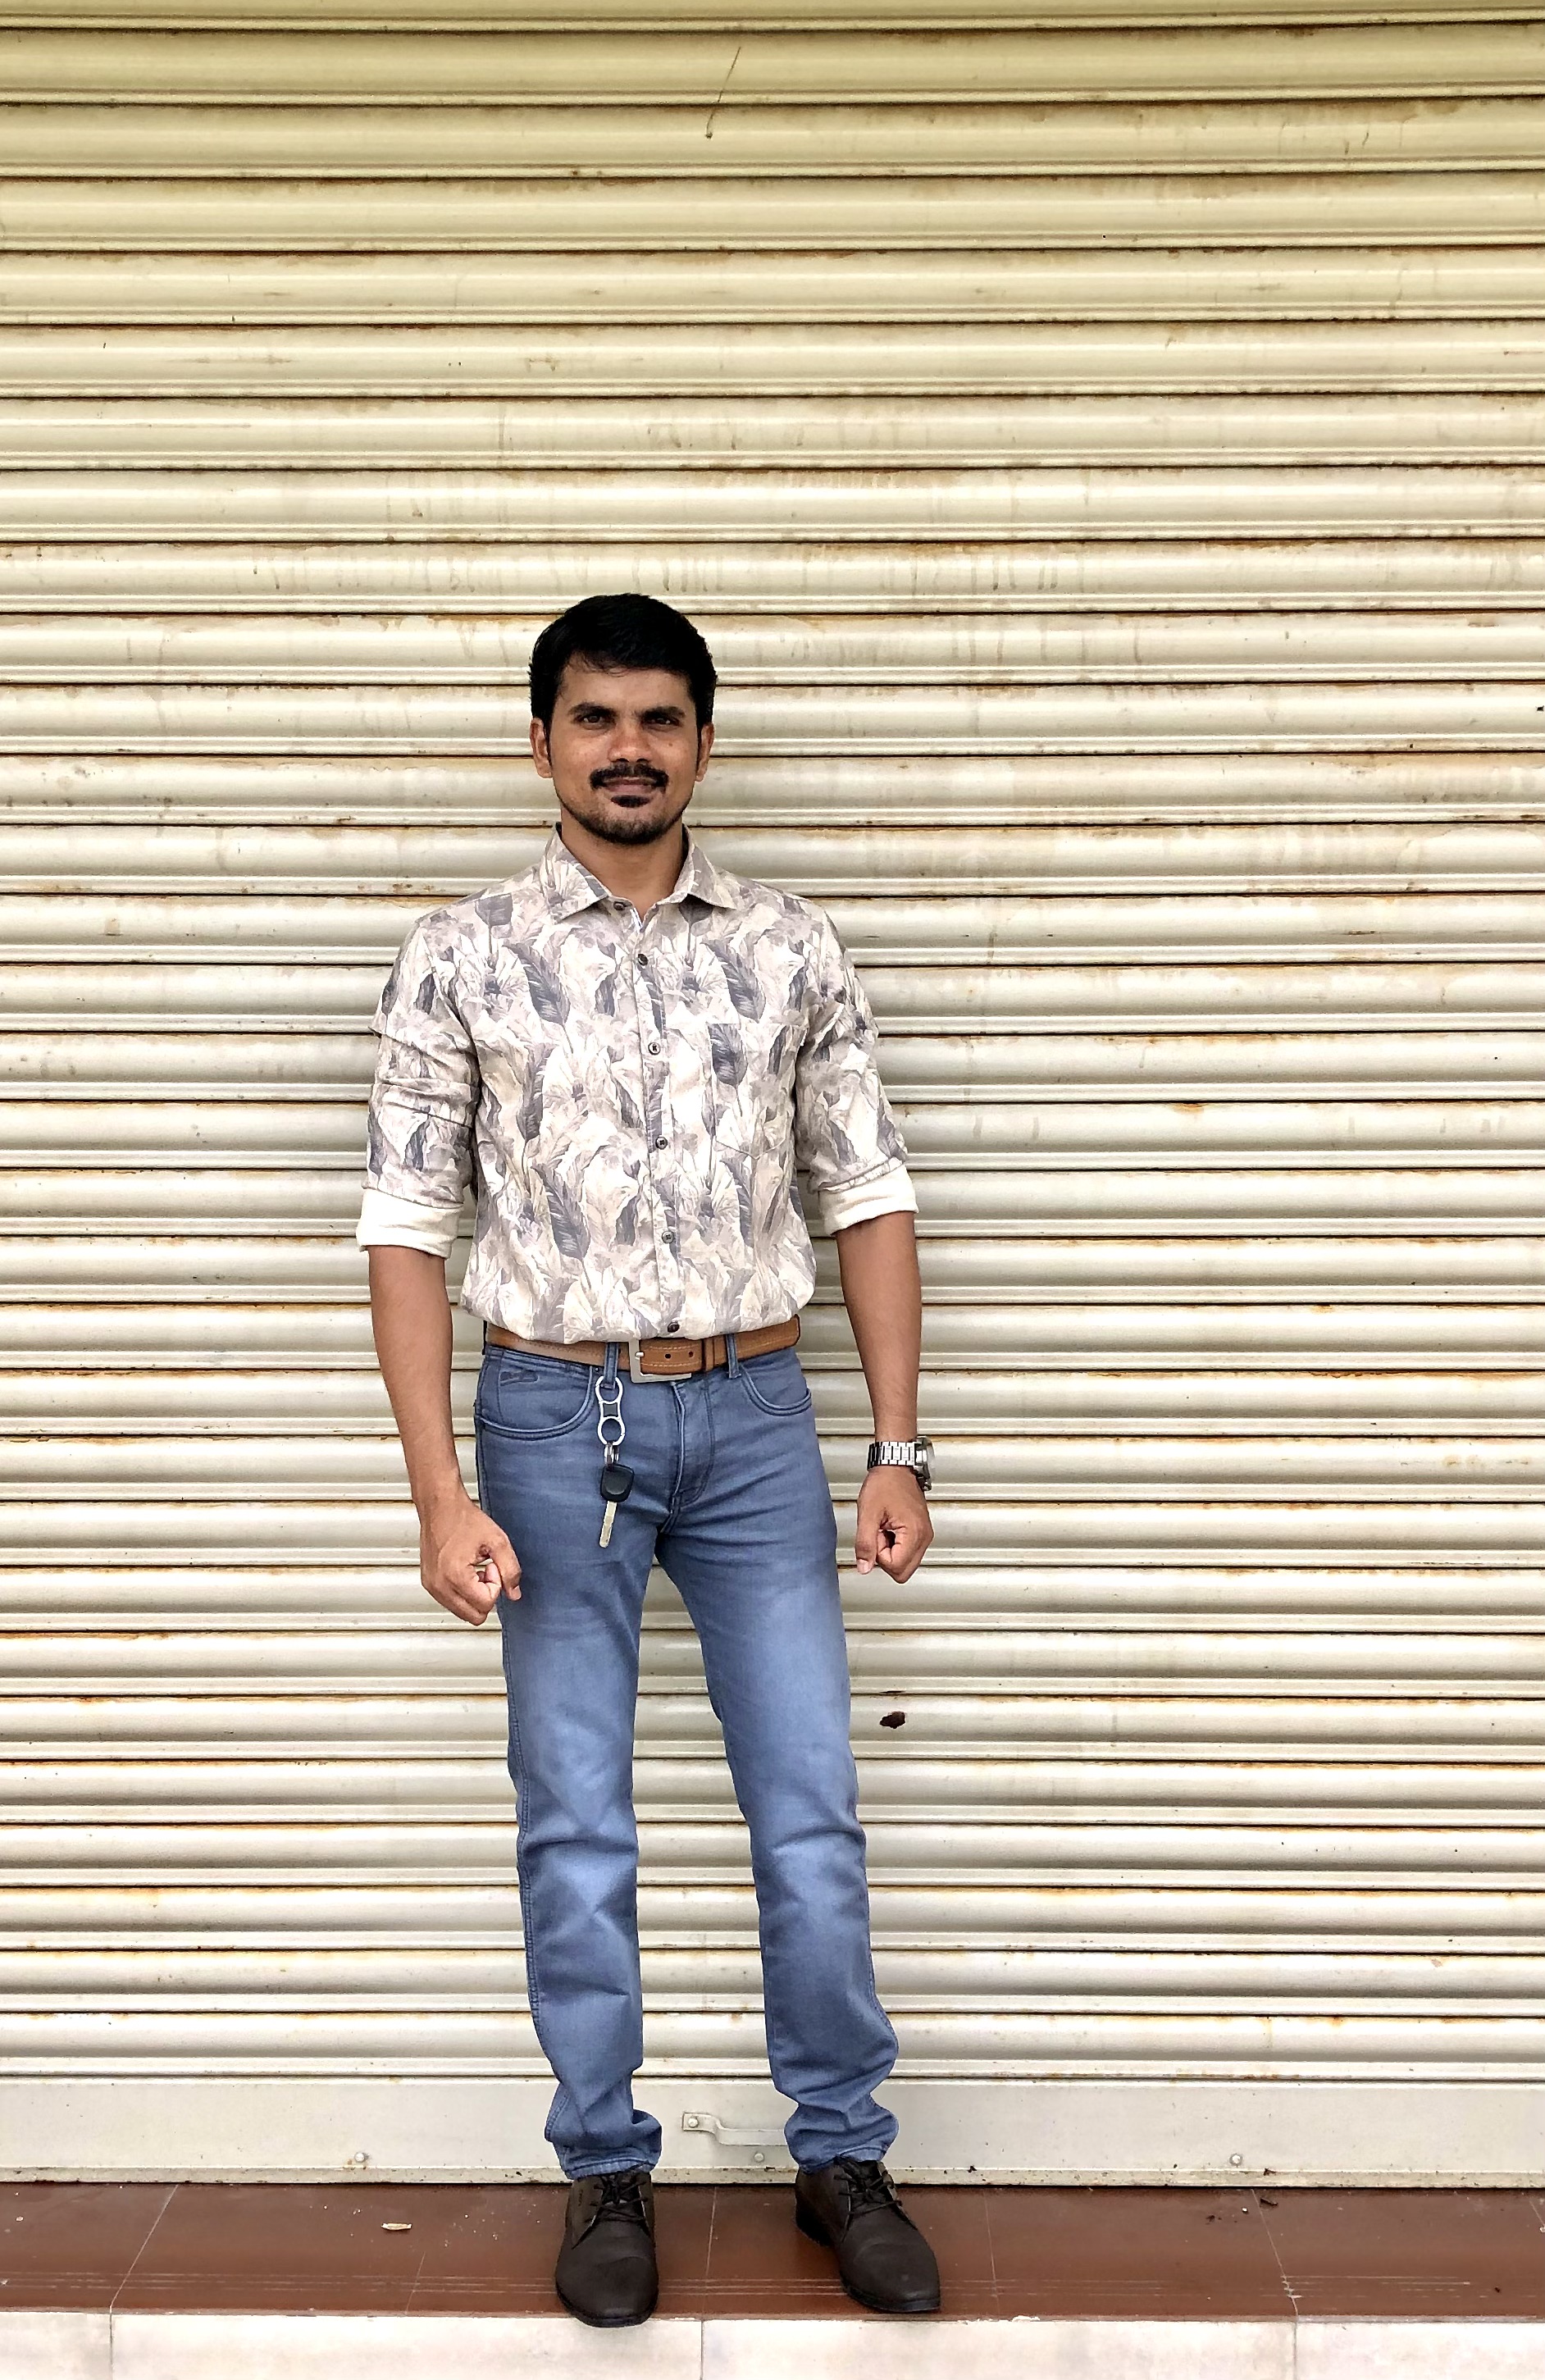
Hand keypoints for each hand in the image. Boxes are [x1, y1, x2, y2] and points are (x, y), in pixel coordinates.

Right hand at [420, 1493, 520, 1623]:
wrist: (440, 1507)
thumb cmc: (463, 1519)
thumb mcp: (497, 1541)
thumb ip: (511, 1569)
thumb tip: (514, 1593)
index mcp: (455, 1576)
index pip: (485, 1604)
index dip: (496, 1585)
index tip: (492, 1565)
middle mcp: (439, 1585)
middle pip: (473, 1616)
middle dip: (485, 1595)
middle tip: (485, 1571)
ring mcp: (431, 1586)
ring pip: (462, 1613)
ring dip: (474, 1595)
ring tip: (474, 1569)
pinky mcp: (428, 1584)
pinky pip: (451, 1603)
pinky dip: (462, 1593)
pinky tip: (465, 1572)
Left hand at [854, 1466, 932, 1583]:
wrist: (895, 1467)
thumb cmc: (884, 1483)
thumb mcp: (868, 1514)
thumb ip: (865, 1544)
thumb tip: (864, 1568)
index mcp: (914, 1533)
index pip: (895, 1567)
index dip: (878, 1555)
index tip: (875, 1534)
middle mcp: (924, 1537)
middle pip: (903, 1572)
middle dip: (885, 1558)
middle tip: (879, 1534)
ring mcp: (925, 1535)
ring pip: (905, 1564)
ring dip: (890, 1552)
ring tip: (884, 1529)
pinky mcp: (922, 1532)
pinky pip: (908, 1552)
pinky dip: (895, 1546)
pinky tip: (889, 1529)